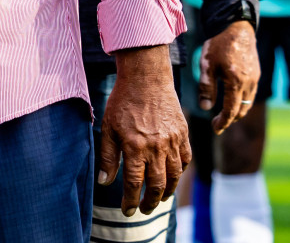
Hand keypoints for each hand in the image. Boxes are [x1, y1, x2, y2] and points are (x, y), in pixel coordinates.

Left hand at [101, 44, 190, 216]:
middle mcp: (156, 147)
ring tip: (159, 198)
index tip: (127, 211)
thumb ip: (108, 156)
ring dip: (167, 191)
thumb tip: (104, 182)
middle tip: (145, 210)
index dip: (131, 200)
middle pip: (157, 185)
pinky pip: (186, 160)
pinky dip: (180, 172)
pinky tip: (173, 177)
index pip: (134, 183)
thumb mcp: (108, 127)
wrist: (146, 78)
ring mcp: (173, 141)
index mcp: (135, 147)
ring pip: (174, 176)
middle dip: (150, 202)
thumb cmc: (123, 101)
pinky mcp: (183, 134)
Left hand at [197, 19, 259, 132]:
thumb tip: (205, 108)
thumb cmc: (218, 45)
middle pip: (242, 110)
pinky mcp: (257, 74)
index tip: (216, 129)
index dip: (223, 122)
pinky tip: (233, 99)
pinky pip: (251, 94)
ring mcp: (255, 79)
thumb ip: (206, 87)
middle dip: (230, 119)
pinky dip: (243, 101)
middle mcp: (249, 83)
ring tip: (225, 114)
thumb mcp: (207, 65)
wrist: (236, 27)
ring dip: (238, 111)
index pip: (231, 110)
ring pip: (248, 103)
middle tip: (218, 124)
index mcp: (235, 82)